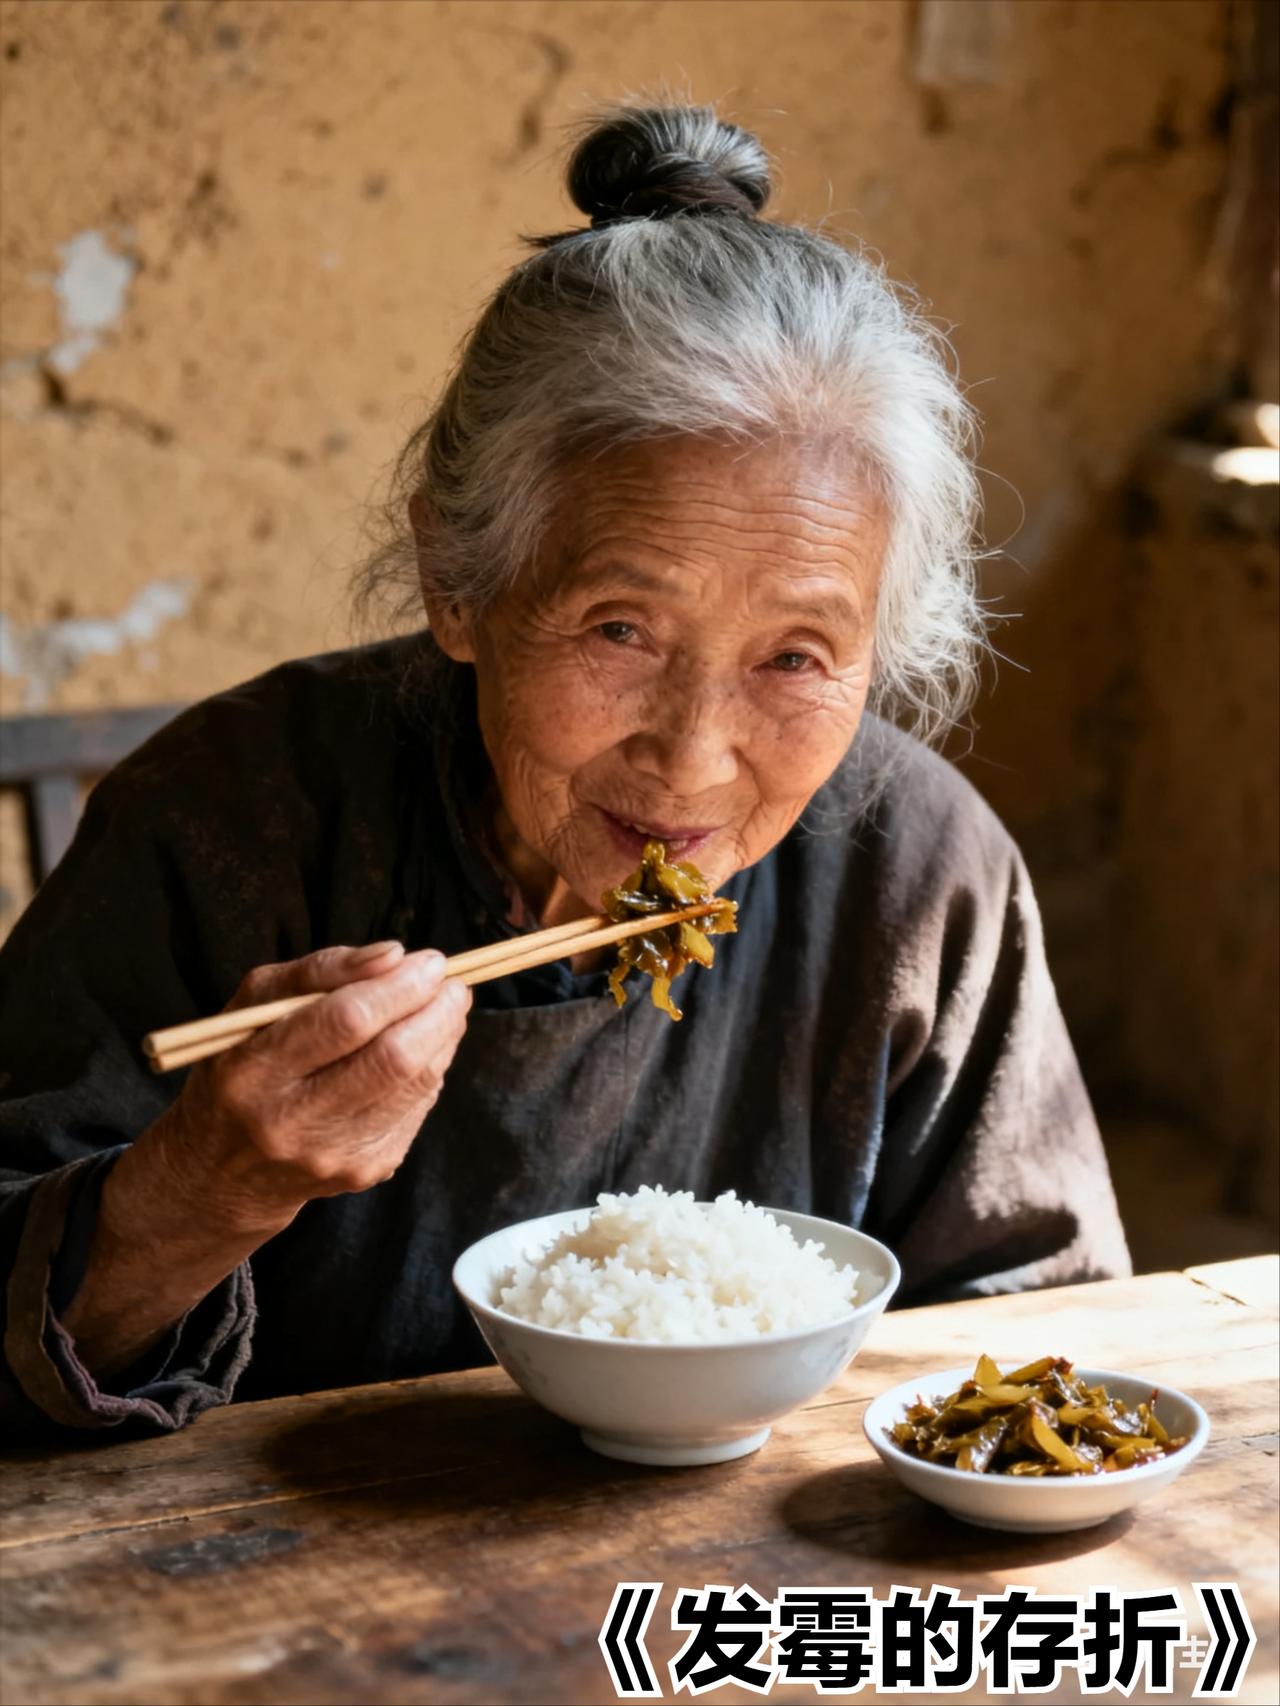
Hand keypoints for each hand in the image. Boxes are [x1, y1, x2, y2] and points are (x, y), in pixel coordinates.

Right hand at [151, 942, 469, 1230]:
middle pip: (393, 1059)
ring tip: (445, 1006)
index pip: (345, 1022)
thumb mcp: (253, 1005)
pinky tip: (421, 1048)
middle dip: (437, 1011)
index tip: (429, 961)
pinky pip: (418, 1107)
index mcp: (253, 1071)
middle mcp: (290, 1122)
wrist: (225, 1170)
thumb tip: (393, 955)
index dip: (399, 987)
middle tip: (452, 984)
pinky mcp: (363, 1171)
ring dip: (445, 1035)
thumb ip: (319, 970)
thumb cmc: (242, 1064)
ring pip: (417, 1084)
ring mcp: (332, 1154)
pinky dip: (431, 1067)